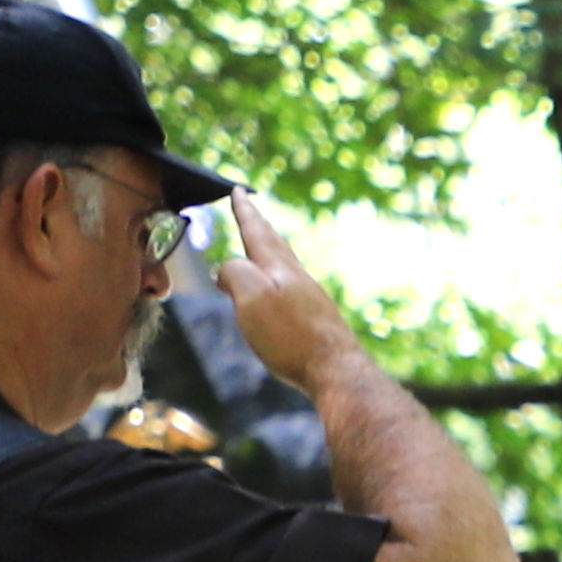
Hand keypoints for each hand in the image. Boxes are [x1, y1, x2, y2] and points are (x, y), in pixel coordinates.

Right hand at [215, 193, 364, 399]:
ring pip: (283, 267)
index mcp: (278, 268)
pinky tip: (276, 297)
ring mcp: (309, 300)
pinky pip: (289, 292)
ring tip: (256, 251)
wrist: (336, 371)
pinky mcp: (315, 322)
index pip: (257, 231)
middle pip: (274, 245)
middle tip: (248, 209)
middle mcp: (297, 279)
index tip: (238, 190)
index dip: (245, 211)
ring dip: (266, 255)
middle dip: (257, 226)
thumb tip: (225, 269)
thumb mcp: (252, 296)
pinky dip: (274, 283)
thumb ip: (235, 272)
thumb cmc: (291, 335)